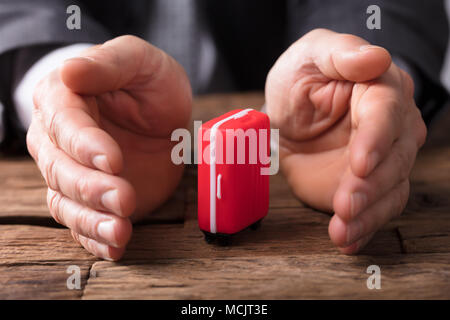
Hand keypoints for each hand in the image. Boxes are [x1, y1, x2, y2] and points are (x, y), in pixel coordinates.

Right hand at [27, 36, 191, 259]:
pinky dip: (96, 239)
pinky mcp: (93, 198)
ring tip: (120, 231)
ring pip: (66, 202)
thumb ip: (107, 64)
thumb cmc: (148, 82)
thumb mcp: (137, 60)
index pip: (64, 124)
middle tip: (124, 197)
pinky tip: (115, 247)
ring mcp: (74, 172)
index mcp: (63, 99)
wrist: (161, 111)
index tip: (113, 160)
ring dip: (92, 221)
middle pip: (60, 170)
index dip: (85, 145)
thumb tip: (69, 70)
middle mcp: (58, 140)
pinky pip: (83, 223)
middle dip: (91, 188)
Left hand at [266, 29, 425, 253]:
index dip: (375, 139)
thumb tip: (374, 57)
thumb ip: (341, 54)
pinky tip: (347, 240)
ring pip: (388, 190)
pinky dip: (362, 229)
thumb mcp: (312, 55)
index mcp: (380, 88)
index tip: (360, 163)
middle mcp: (390, 127)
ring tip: (342, 231)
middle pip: (394, 158)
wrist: (288, 112)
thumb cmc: (302, 77)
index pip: (386, 113)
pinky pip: (373, 210)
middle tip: (346, 205)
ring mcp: (380, 160)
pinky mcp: (366, 186)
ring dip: (367, 215)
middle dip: (371, 186)